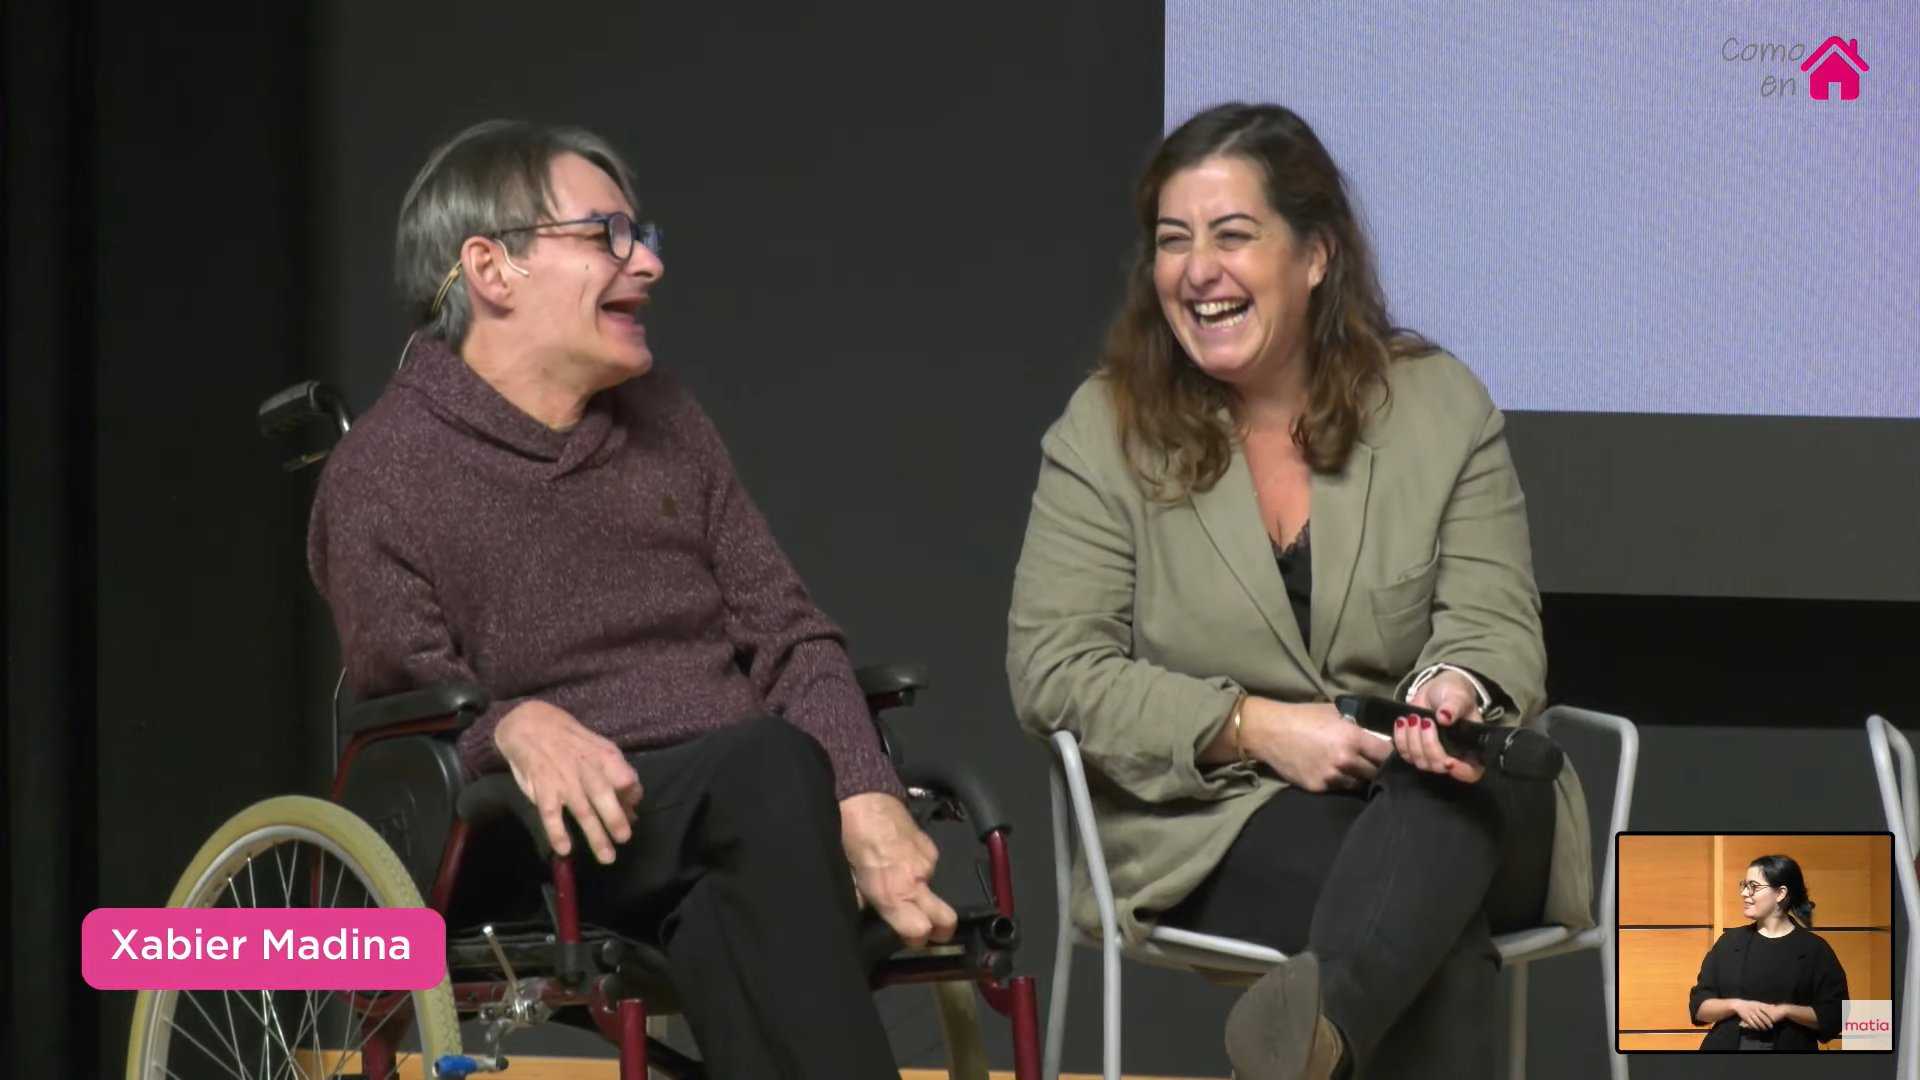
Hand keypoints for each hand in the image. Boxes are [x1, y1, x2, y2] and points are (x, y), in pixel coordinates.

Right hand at [493, 700, 642, 863]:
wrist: (529, 724)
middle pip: (604, 796)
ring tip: (606, 858)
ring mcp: (564, 780)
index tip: (634, 811)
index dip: (632, 794)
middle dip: (616, 818)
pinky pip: (551, 813)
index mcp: (603, 757)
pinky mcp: (543, 789)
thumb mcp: (597, 747)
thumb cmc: (569, 741)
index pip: (625, 777)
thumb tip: (634, 802)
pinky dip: (557, 831)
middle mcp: (585, 769)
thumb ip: (616, 773)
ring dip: (595, 835)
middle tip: (624, 839)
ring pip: (582, 810)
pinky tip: (565, 849)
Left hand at [841, 792, 957, 948]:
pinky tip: (900, 857)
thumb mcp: (846, 874)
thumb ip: (860, 898)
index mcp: (894, 893)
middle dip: (941, 930)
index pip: (920, 931)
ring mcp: (927, 862)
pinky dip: (918, 867)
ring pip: (932, 888)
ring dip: (921, 890)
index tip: (909, 940)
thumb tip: (865, 909)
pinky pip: (929, 865)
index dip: (915, 940)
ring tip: (898, 878)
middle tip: (931, 932)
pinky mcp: (930, 845)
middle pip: (946, 919)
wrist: (864, 798)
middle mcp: (916, 881)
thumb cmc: (850, 835)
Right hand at [1243, 698, 1392, 792]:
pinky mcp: (1319, 787)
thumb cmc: (1303, 717)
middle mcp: (1345, 760)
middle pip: (1377, 772)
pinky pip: (1340, 788)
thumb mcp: (1335, 712)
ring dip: (1361, 777)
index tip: (1392, 753)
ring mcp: (1332, 776)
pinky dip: (1342, 782)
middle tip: (1376, 763)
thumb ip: (1359, 724)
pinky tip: (1336, 772)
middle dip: (1378, 767)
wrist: (1270, 732)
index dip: (1392, 754)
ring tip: (1356, 768)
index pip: (1387, 754)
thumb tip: (1380, 733)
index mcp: (1352, 738)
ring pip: (1360, 783)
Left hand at [1402, 670, 1485, 783]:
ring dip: (1412, 740)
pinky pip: (1404, 753)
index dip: (1460, 771)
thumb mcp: (1459, 696)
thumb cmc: (1453, 693)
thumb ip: (1454, 706)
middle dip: (1428, 745)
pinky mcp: (1415, 751)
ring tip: (1414, 717)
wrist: (1435, 690)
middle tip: (1425, 721)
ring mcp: (1432, 755)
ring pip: (1419, 761)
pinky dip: (1400, 739)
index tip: (1448, 761)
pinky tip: (1402, 721)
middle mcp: (1453, 756)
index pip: (1471, 772)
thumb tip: (1445, 717)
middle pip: (1438, 766)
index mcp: (1471, 748)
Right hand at [1733, 999, 1775, 1029]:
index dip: (1770, 1016)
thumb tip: (1774, 1006)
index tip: (1774, 1020)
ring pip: (1757, 1021)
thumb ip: (1765, 1005)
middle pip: (1762, 1017)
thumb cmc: (1750, 1004)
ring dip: (1762, 1026)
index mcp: (1757, 1006)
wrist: (1739, 1004)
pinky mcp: (1746, 1018)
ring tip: (1765, 1029)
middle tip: (1771, 1027)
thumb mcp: (1757, 1003)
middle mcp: (1754, 1010)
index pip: (1765, 1011)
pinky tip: (1758, 1029)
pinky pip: (1751, 1024)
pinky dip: (1755, 1027)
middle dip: (1767, 1023)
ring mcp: (1750, 1014)